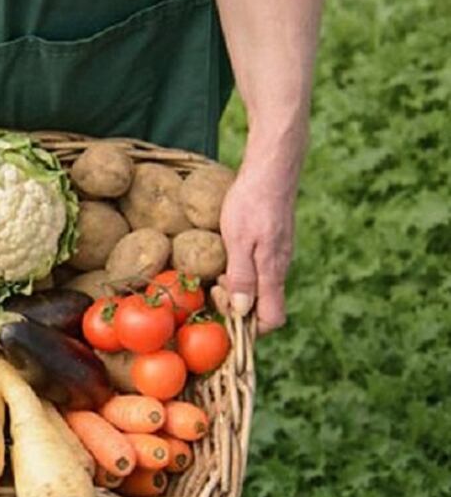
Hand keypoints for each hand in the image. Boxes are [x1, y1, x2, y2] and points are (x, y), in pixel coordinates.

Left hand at [219, 160, 297, 334]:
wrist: (271, 169)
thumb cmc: (251, 203)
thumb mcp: (238, 241)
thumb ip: (242, 277)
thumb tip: (242, 311)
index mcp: (273, 273)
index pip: (272, 319)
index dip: (248, 327)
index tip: (225, 310)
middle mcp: (280, 268)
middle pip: (264, 306)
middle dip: (237, 305)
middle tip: (216, 284)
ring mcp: (279, 256)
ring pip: (260, 287)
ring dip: (237, 287)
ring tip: (220, 268)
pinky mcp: (274, 244)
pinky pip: (260, 270)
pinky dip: (242, 271)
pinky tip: (227, 255)